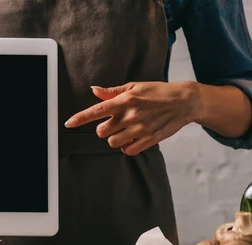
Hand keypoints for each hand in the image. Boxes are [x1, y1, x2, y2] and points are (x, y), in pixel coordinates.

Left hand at [65, 81, 199, 155]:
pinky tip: (132, 138)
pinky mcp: (148, 140)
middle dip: (104, 129)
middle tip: (114, 123)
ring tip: (125, 130)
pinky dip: (126, 146)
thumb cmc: (157, 92)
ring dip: (114, 138)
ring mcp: (139, 129)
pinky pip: (126, 150)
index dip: (80, 118)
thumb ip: (113, 91)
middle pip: (101, 132)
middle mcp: (129, 116)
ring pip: (112, 142)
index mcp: (124, 101)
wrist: (183, 102)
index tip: (68, 123)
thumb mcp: (135, 86)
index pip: (96, 111)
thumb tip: (94, 90)